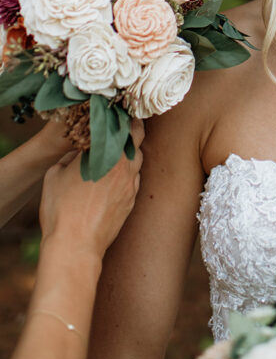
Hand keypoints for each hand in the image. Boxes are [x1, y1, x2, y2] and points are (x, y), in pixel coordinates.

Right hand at [39, 121, 143, 259]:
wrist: (76, 245)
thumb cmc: (61, 210)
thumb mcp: (54, 175)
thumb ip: (69, 158)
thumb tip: (77, 154)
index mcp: (104, 153)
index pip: (120, 125)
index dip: (121, 117)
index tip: (117, 113)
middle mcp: (122, 165)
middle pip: (137, 137)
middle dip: (134, 128)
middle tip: (127, 124)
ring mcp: (130, 183)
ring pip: (138, 158)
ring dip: (132, 152)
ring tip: (121, 150)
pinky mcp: (132, 200)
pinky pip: (136, 179)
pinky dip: (130, 173)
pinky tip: (119, 176)